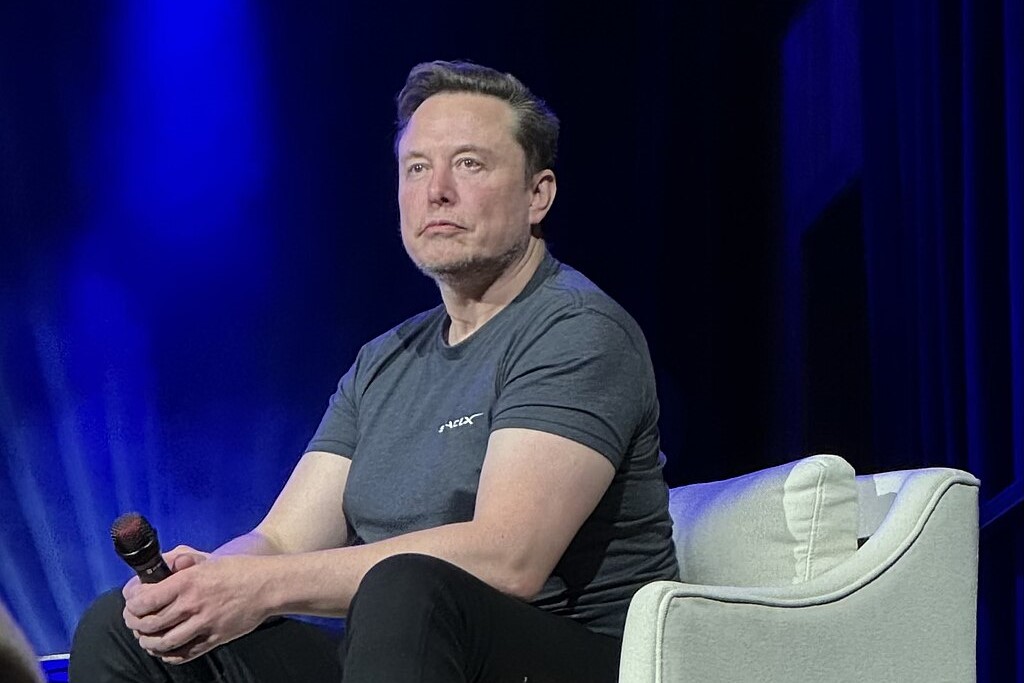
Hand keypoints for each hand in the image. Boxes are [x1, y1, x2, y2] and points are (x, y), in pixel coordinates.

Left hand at [122, 548, 269, 663]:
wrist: (268, 586)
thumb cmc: (238, 570)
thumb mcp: (207, 560)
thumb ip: (180, 563)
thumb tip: (159, 568)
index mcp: (187, 581)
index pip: (144, 600)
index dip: (131, 606)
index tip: (131, 605)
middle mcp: (193, 604)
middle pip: (149, 623)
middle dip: (135, 625)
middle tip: (134, 622)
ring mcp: (204, 624)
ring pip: (163, 642)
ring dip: (148, 642)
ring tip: (146, 638)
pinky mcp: (214, 638)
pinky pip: (183, 654)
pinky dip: (169, 655)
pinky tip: (166, 650)